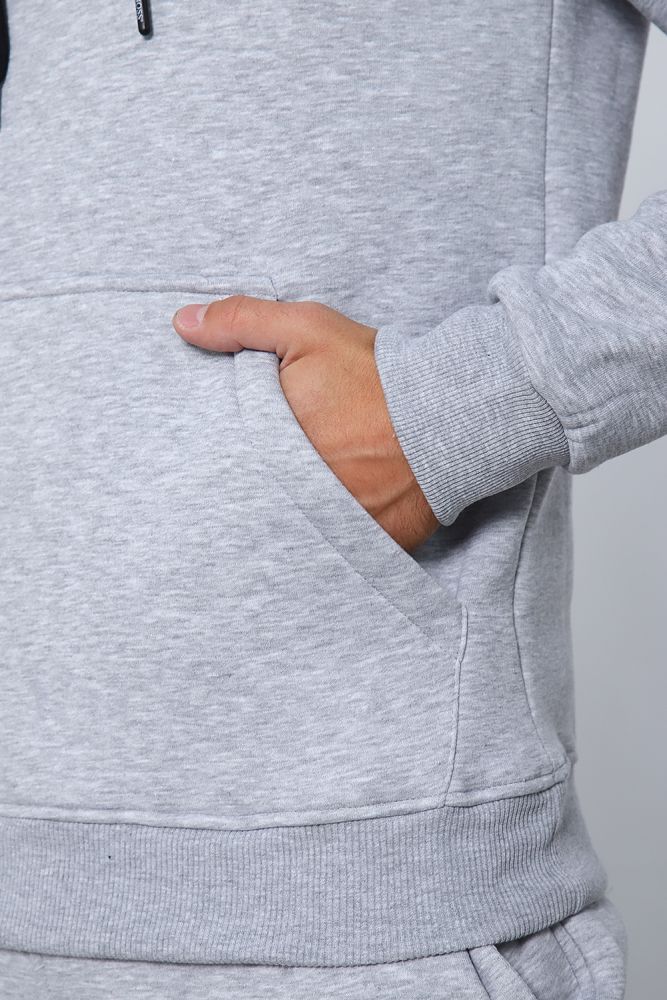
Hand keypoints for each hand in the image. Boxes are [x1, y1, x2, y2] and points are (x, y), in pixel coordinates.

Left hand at [172, 295, 438, 552]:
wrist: (453, 411)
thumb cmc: (377, 372)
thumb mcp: (305, 329)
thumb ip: (241, 322)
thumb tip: (181, 323)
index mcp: (270, 447)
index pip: (224, 462)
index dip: (222, 456)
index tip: (229, 451)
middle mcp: (297, 494)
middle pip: (255, 501)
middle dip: (254, 490)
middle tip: (262, 478)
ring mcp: (334, 525)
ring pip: (294, 527)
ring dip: (290, 513)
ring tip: (296, 497)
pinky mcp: (372, 543)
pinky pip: (339, 546)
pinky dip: (331, 534)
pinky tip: (331, 517)